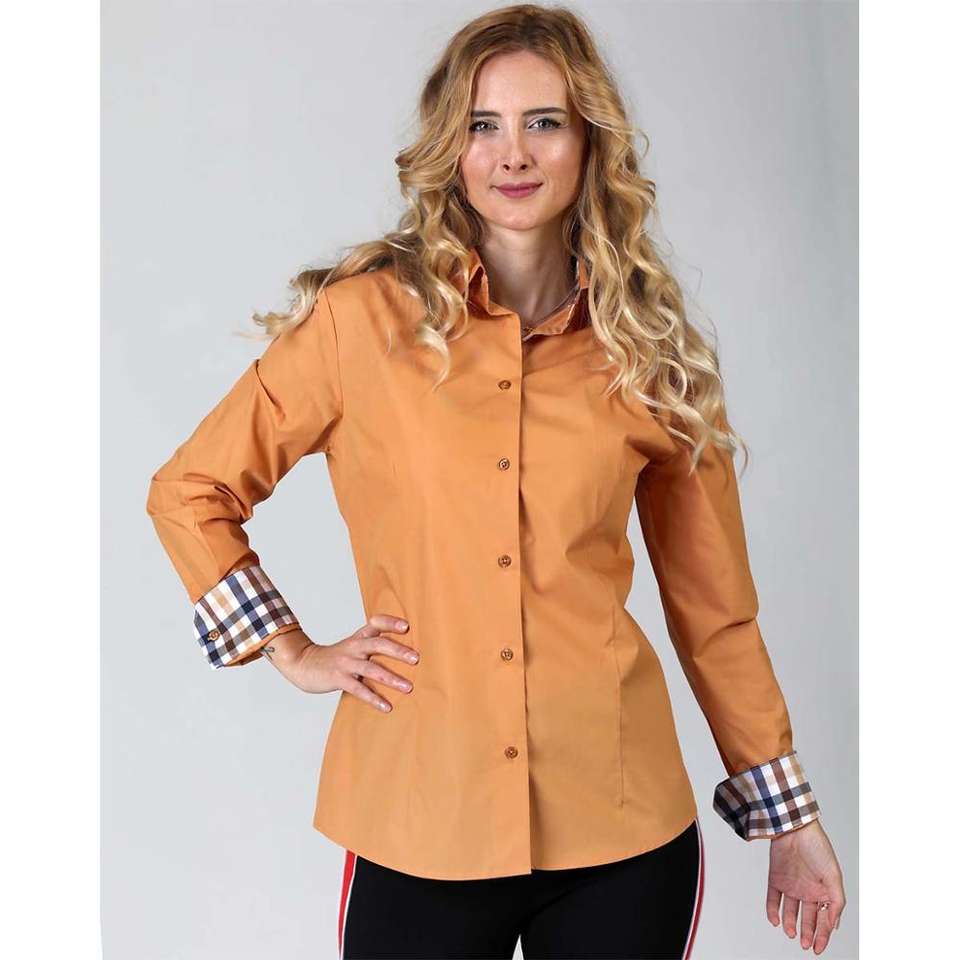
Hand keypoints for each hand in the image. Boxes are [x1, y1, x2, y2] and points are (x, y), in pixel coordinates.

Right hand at [279, 614, 417, 711]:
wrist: (302, 663)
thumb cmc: (334, 657)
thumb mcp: (352, 645)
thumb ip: (372, 645)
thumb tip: (403, 653)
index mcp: (359, 638)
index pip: (376, 624)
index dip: (391, 623)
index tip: (406, 626)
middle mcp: (354, 647)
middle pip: (378, 644)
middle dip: (398, 651)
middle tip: (416, 659)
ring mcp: (346, 663)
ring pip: (371, 668)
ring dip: (391, 678)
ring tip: (408, 687)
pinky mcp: (338, 678)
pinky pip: (358, 688)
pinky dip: (373, 698)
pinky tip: (386, 706)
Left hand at [766, 819, 845, 953]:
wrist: (794, 828)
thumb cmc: (818, 848)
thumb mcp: (834, 877)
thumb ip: (836, 903)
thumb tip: (833, 925)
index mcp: (824, 891)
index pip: (824, 919)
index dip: (823, 935)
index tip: (818, 949)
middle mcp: (808, 890)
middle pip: (808, 918)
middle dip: (808, 933)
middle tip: (806, 945)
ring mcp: (791, 885)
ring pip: (790, 912)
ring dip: (790, 924)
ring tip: (791, 934)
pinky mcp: (776, 879)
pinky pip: (773, 899)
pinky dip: (772, 911)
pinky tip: (775, 921)